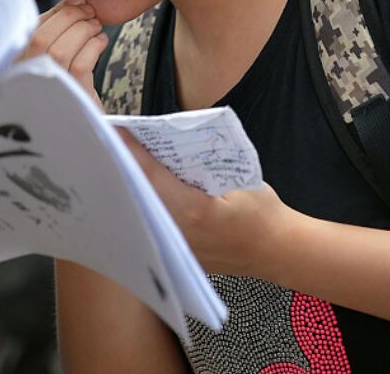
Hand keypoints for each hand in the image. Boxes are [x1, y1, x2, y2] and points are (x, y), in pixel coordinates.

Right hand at [25, 0, 107, 106]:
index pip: (29, 32)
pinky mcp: (70, 102)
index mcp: (15, 68)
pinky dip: (93, 47)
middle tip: (89, 12)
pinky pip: (79, 66)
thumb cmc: (71, 90)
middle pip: (40, 39)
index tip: (75, 1)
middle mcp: (23, 82)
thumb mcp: (57, 60)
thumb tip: (74, 2)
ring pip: (60, 51)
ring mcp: (45, 93)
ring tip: (96, 27)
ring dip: (82, 31)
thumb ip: (57, 33)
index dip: (54, 13)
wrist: (85, 129)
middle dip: (69, 17)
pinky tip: (101, 42)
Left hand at [119, 129, 296, 278]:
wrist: (279, 251)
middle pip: (138, 195)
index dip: (131, 151)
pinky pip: (153, 228)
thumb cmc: (263, 211)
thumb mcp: (236, 176)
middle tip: (109, 144)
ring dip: (129, 189)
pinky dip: (144, 208)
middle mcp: (179, 232)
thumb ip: (201, 163)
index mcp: (194, 209)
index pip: (150, 174)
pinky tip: (136, 192)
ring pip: (142, 213)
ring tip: (116, 164)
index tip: (117, 132)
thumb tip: (168, 141)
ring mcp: (177, 249)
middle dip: (124, 169)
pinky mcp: (178, 257)